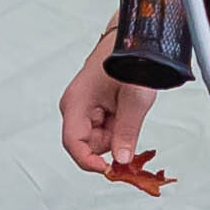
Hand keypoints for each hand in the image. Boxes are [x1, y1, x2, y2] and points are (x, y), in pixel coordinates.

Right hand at [57, 33, 158, 174]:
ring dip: (118, 132)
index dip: (90, 162)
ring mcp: (83, 108)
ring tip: (129, 108)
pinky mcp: (93, 108)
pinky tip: (126, 108)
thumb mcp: (135, 98)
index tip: (109, 170)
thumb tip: (122, 158)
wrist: (133, 40)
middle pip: (89, 145)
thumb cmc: (130, 59)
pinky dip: (119, 126)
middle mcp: (74, 107)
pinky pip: (105, 129)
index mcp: (76, 102)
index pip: (74, 144)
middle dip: (112, 142)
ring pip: (99, 139)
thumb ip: (127, 131)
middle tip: (131, 121)